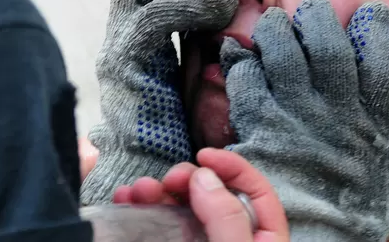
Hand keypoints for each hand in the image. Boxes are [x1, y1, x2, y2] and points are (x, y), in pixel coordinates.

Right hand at [80, 0, 237, 204]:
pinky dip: (186, 4)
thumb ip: (202, 35)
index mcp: (134, 38)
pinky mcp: (123, 69)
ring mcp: (117, 52)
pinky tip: (216, 11)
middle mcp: (118, 40)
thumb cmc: (185, 129)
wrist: (159, 175)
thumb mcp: (197, 69)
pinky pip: (149, 18)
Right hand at [113, 148, 289, 241]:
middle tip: (167, 180)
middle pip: (214, 197)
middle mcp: (233, 240)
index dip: (232, 168)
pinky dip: (142, 211)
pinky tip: (125, 202)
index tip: (203, 155)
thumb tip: (204, 176)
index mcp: (264, 240)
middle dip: (188, 180)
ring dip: (157, 194)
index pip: (257, 192)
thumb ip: (226, 219)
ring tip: (137, 190)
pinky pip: (159, 228)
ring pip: (182, 211)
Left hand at [222, 0, 388, 240]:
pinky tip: (240, 60)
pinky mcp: (260, 127)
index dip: (377, 33)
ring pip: (285, 55)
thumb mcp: (388, 189)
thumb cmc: (349, 220)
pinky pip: (249, 82)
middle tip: (310, 10)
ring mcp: (297, 119)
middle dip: (319, 20)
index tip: (369, 12)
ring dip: (276, 32)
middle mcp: (335, 115)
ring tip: (272, 25)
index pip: (381, 68)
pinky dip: (242, 66)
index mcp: (370, 127)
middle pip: (329, 50)